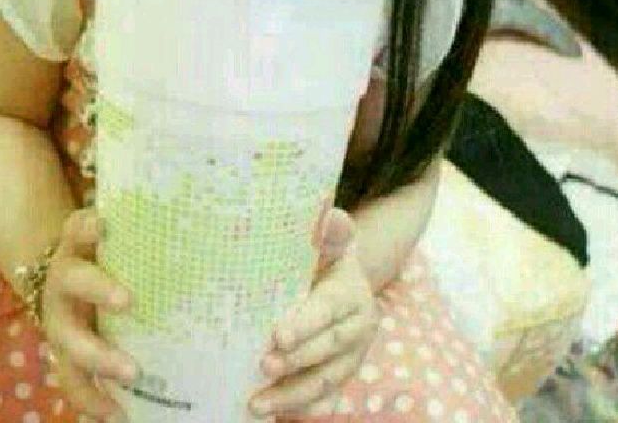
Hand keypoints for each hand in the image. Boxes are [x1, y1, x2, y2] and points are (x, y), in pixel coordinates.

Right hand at [40, 208, 137, 421]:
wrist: (61, 279)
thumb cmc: (107, 254)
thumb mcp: (118, 235)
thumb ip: (144, 226)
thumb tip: (206, 211)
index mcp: (76, 245)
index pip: (78, 226)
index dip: (89, 225)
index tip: (104, 224)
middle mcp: (63, 279)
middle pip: (74, 281)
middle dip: (100, 290)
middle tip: (128, 300)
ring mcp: (59, 320)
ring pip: (68, 340)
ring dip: (99, 356)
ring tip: (132, 372)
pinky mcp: (62, 354)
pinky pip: (72, 381)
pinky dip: (92, 399)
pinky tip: (115, 413)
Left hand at [249, 208, 378, 418]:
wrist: (342, 284)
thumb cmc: (324, 260)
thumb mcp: (327, 244)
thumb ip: (328, 233)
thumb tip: (330, 214)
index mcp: (353, 291)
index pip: (330, 309)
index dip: (306, 324)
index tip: (278, 335)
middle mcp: (360, 327)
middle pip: (330, 349)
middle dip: (296, 361)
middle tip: (263, 366)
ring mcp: (353, 357)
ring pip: (326, 381)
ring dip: (292, 395)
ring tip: (257, 404)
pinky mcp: (342, 376)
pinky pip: (324, 398)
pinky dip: (300, 408)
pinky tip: (272, 414)